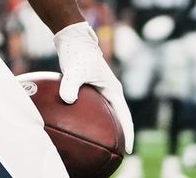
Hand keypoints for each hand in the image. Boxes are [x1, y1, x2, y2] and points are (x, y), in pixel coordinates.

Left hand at [54, 22, 133, 153]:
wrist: (73, 42)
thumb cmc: (78, 55)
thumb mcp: (75, 70)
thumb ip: (70, 85)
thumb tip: (67, 100)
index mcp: (114, 90)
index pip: (124, 116)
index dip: (128, 134)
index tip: (127, 150)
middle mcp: (110, 92)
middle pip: (119, 119)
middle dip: (120, 137)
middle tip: (116, 155)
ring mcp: (101, 92)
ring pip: (108, 116)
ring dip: (107, 131)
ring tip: (102, 147)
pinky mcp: (91, 91)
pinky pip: (95, 111)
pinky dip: (92, 122)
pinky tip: (80, 131)